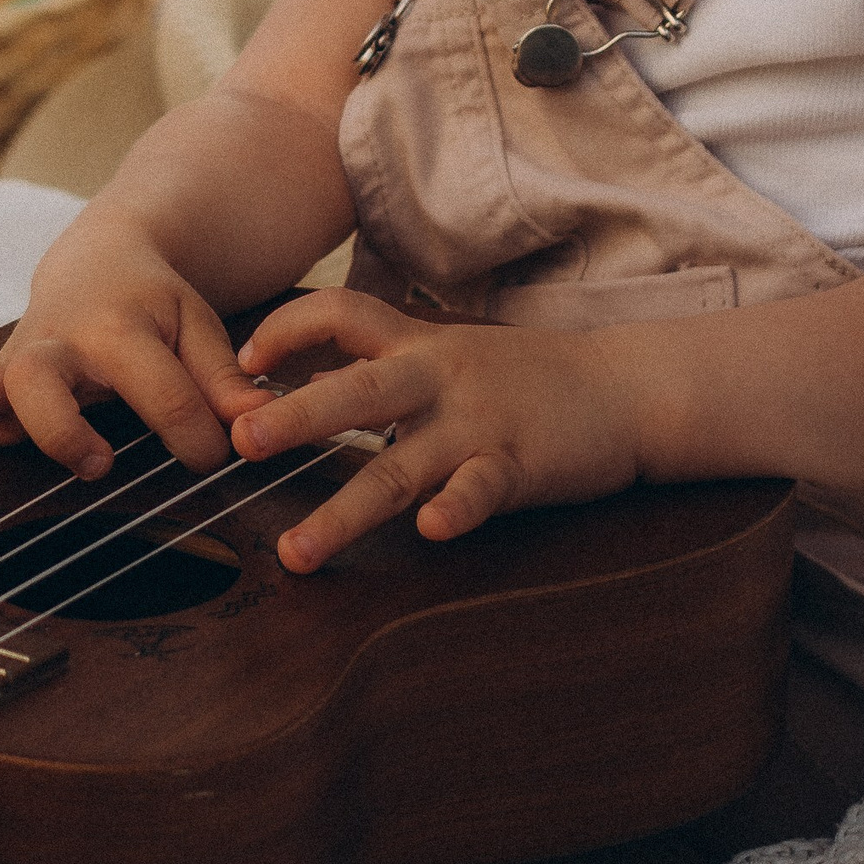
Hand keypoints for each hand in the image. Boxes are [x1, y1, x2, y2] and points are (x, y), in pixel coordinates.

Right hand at [0, 208, 262, 494]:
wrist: (100, 259)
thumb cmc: (157, 304)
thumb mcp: (202, 325)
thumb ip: (226, 377)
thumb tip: (254, 427)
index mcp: (115, 325)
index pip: (155, 385)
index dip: (190, 430)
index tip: (214, 459)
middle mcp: (52, 346)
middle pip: (37, 377)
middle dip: (58, 424)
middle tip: (94, 465)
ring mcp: (8, 371)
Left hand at [227, 289, 643, 573]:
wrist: (623, 388)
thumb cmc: (524, 377)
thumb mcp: (448, 354)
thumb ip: (383, 366)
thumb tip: (299, 388)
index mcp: (416, 343)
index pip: (340, 312)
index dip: (287, 329)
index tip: (242, 359)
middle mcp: (437, 378)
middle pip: (355, 391)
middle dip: (295, 417)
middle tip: (239, 443)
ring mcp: (476, 423)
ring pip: (398, 466)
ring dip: (343, 511)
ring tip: (297, 550)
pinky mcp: (517, 464)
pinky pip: (480, 490)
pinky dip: (455, 509)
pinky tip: (432, 532)